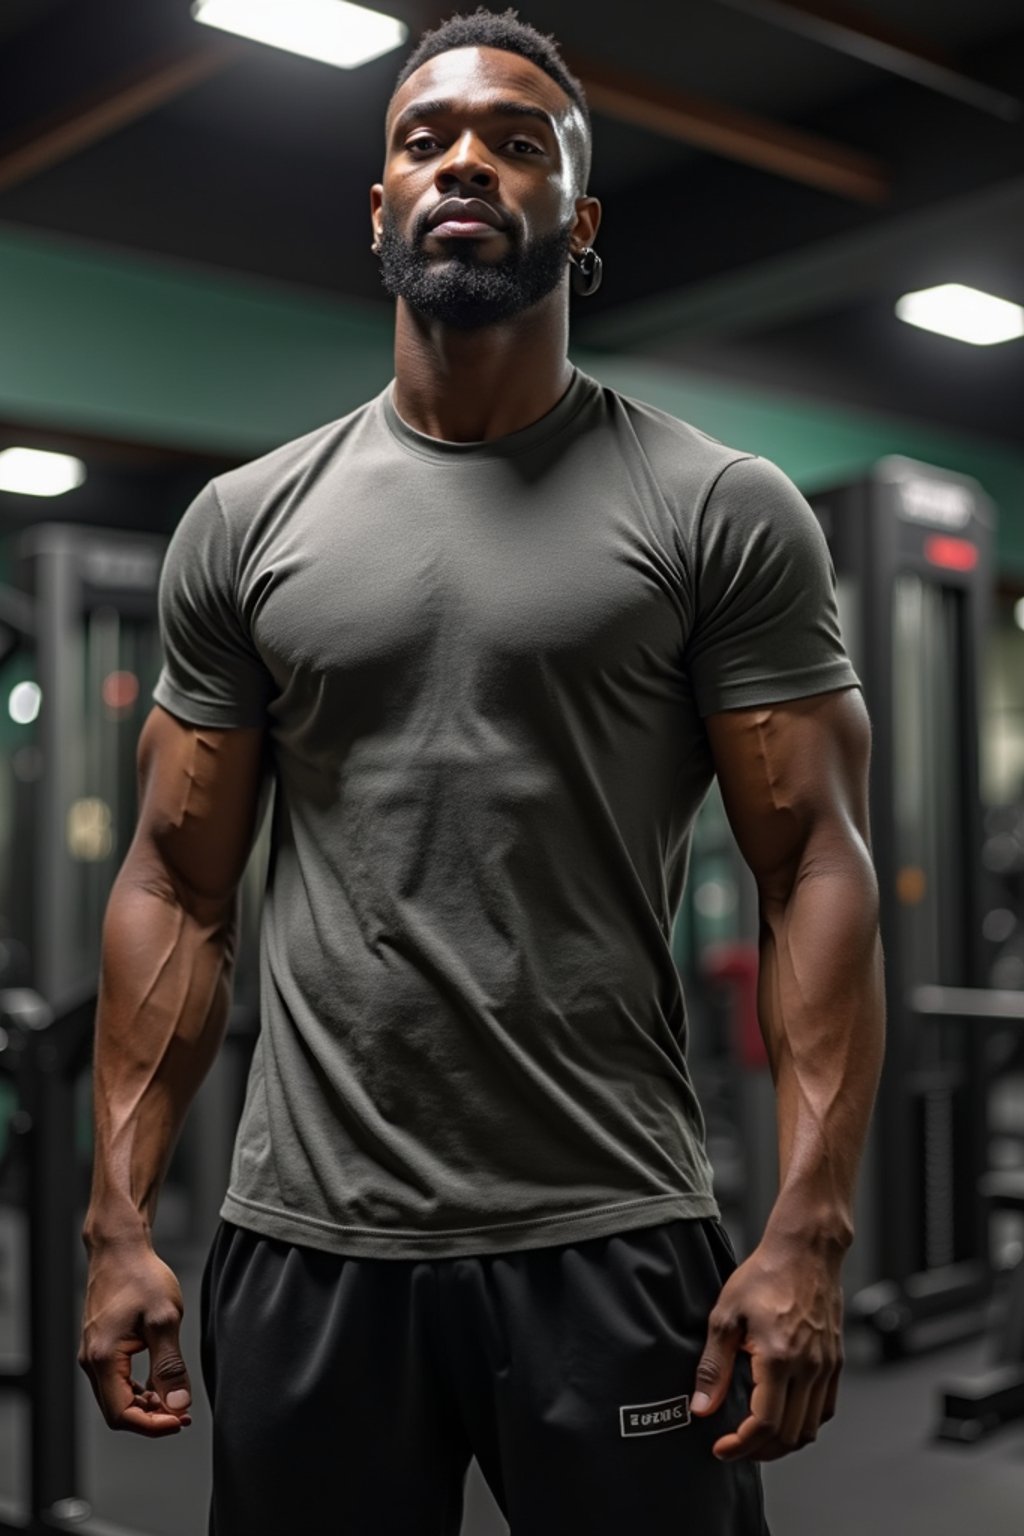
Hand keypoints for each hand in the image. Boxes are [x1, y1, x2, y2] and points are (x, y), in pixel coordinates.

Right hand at [78, 1241, 193, 1436]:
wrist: (122, 1249)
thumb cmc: (141, 1277)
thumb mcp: (164, 1320)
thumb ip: (170, 1366)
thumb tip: (178, 1405)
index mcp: (102, 1358)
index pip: (121, 1414)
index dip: (152, 1425)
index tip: (180, 1420)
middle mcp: (91, 1361)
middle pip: (117, 1411)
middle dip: (151, 1418)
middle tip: (184, 1414)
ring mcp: (94, 1354)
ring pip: (117, 1397)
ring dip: (146, 1405)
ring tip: (176, 1399)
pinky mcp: (101, 1347)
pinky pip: (117, 1381)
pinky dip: (138, 1389)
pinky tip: (160, 1383)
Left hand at [690, 1235, 842, 1460]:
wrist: (805, 1250)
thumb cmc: (764, 1275)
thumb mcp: (725, 1316)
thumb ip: (712, 1366)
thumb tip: (701, 1407)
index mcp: (778, 1357)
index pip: (765, 1424)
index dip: (741, 1445)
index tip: (721, 1448)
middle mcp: (809, 1367)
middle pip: (789, 1435)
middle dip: (759, 1451)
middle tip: (735, 1447)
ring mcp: (826, 1366)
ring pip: (810, 1428)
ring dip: (783, 1443)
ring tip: (757, 1439)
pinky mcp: (835, 1361)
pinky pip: (825, 1409)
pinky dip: (805, 1424)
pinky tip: (785, 1417)